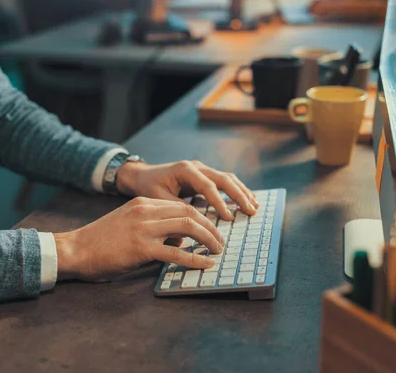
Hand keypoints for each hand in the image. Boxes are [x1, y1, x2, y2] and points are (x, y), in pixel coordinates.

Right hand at [54, 197, 224, 281]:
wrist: (75, 249)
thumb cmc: (101, 241)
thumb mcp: (129, 224)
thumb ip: (154, 228)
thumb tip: (180, 240)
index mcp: (143, 204)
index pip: (182, 205)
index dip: (202, 217)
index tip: (212, 229)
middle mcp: (146, 211)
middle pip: (190, 213)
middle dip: (210, 226)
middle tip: (220, 241)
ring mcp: (144, 229)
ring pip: (188, 228)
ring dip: (208, 239)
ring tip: (218, 250)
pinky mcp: (142, 248)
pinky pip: (176, 253)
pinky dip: (195, 258)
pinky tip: (205, 263)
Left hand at [116, 160, 258, 220]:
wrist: (141, 175)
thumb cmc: (147, 187)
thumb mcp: (157, 200)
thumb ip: (175, 210)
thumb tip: (192, 228)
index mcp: (185, 170)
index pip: (208, 186)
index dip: (220, 202)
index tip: (229, 218)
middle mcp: (196, 166)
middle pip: (224, 179)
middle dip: (239, 195)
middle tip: (251, 211)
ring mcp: (202, 169)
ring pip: (228, 178)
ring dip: (242, 192)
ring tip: (254, 206)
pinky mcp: (204, 175)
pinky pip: (224, 182)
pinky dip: (236, 191)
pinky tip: (247, 200)